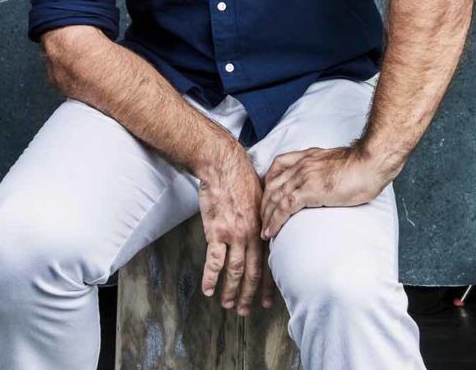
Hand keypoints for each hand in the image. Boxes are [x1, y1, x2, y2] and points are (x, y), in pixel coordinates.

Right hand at [198, 142, 276, 314]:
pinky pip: (214, 261)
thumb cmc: (242, 176)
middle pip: (252, 271)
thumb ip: (265, 216)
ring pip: (234, 270)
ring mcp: (234, 234)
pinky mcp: (216, 232)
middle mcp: (251, 234)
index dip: (267, 283)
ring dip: (231, 290)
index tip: (267, 301)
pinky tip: (208, 289)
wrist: (223, 165)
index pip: (268, 262)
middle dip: (249, 294)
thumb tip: (268, 228)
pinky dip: (211, 277)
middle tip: (246, 310)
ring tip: (228, 304)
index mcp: (263, 227)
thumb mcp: (262, 196)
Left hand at [260, 144, 384, 238]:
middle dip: (264, 203)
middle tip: (262, 219)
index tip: (267, 197)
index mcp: (307, 156)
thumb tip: (326, 181)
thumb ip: (325, 169)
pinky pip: (284, 207)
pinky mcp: (309, 190)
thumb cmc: (361, 166)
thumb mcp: (336, 162)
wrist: (370, 164)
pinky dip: (275, 221)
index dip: (269, 182)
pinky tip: (271, 232)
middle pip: (272, 184)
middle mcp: (301, 164)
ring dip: (266, 216)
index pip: (278, 165)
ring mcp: (303, 176)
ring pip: (275, 197)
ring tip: (264, 232)